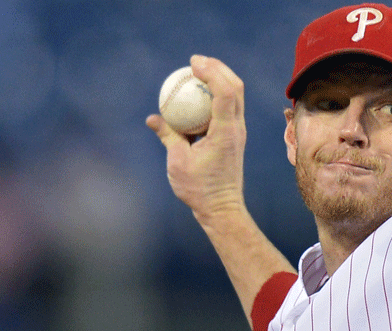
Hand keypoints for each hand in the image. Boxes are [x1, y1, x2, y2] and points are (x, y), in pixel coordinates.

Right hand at [146, 55, 247, 220]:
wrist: (222, 208)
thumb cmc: (199, 189)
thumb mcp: (177, 161)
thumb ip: (168, 135)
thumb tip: (153, 118)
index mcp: (225, 132)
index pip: (225, 93)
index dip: (211, 72)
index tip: (193, 63)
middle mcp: (236, 129)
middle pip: (236, 88)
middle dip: (218, 68)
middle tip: (196, 61)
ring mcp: (238, 132)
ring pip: (236, 96)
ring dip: (219, 79)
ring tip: (198, 70)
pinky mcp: (235, 136)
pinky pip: (228, 108)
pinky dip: (216, 95)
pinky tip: (197, 94)